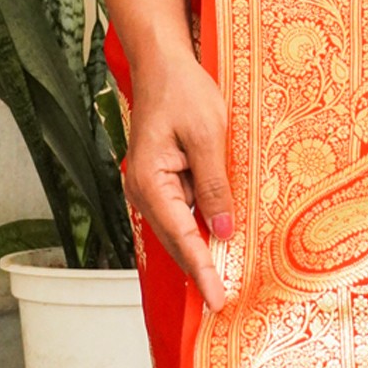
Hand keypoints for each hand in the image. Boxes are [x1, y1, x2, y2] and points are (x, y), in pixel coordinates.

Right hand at [122, 43, 233, 311]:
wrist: (162, 64)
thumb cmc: (182, 92)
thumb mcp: (207, 136)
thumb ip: (214, 185)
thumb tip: (221, 230)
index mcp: (150, 182)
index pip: (181, 237)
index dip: (202, 270)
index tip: (216, 300)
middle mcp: (142, 190)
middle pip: (175, 241)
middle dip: (199, 270)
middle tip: (223, 302)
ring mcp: (149, 186)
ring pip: (178, 228)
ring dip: (199, 251)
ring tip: (225, 279)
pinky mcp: (161, 179)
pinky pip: (181, 210)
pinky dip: (198, 226)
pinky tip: (219, 238)